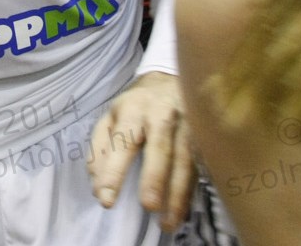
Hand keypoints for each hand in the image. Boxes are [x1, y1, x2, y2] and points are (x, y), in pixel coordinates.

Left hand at [87, 71, 194, 231]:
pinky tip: (184, 211)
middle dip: (155, 177)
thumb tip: (95, 182)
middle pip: (160, 147)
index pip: (123, 141)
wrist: (171, 79)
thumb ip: (100, 147)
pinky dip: (192, 190)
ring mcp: (188, 123)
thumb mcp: (111, 116)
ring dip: (177, 193)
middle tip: (149, 206)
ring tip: (167, 222)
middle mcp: (163, 114)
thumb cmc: (137, 104)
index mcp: (134, 109)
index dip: (114, 170)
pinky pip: (200, 165)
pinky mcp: (205, 135)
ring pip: (185, 160)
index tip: (106, 198)